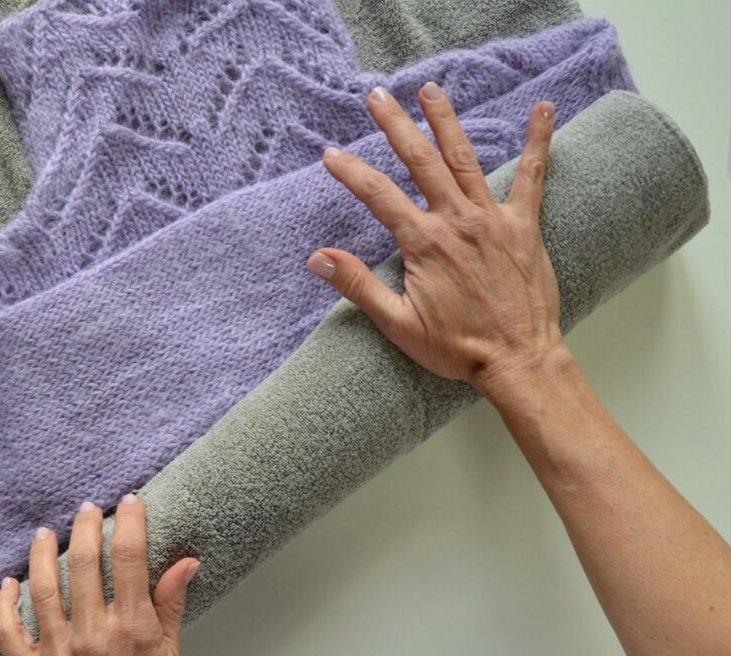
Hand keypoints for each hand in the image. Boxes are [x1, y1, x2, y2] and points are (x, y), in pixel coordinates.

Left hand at [0, 494, 198, 655]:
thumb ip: (170, 607)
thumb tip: (185, 562)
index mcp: (131, 629)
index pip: (128, 557)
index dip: (129, 522)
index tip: (129, 503)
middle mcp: (91, 636)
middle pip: (82, 562)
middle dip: (85, 526)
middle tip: (87, 509)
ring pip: (42, 588)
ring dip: (42, 554)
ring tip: (44, 534)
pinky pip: (9, 632)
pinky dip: (5, 604)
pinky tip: (8, 583)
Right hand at [308, 82, 565, 400]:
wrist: (517, 359)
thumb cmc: (457, 348)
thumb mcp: (398, 324)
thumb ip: (358, 286)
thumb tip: (318, 258)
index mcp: (425, 243)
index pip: (379, 196)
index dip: (351, 172)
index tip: (331, 154)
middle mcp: (457, 221)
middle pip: (421, 160)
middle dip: (396, 125)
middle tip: (378, 96)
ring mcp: (492, 218)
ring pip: (464, 157)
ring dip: (445, 120)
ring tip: (431, 90)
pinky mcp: (524, 225)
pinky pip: (533, 175)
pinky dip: (538, 140)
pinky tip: (543, 108)